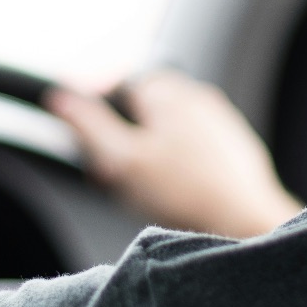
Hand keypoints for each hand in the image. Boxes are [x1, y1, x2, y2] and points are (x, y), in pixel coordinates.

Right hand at [46, 70, 299, 238]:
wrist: (246, 222)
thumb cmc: (186, 193)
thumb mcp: (121, 159)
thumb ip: (87, 125)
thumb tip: (60, 98)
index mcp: (166, 90)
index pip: (115, 84)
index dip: (94, 113)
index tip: (87, 142)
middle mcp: (196, 96)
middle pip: (141, 109)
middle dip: (122, 138)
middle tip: (112, 173)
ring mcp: (218, 119)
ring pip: (166, 130)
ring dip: (147, 153)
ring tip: (143, 189)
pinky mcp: (232, 146)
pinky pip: (192, 149)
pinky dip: (175, 165)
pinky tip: (174, 194)